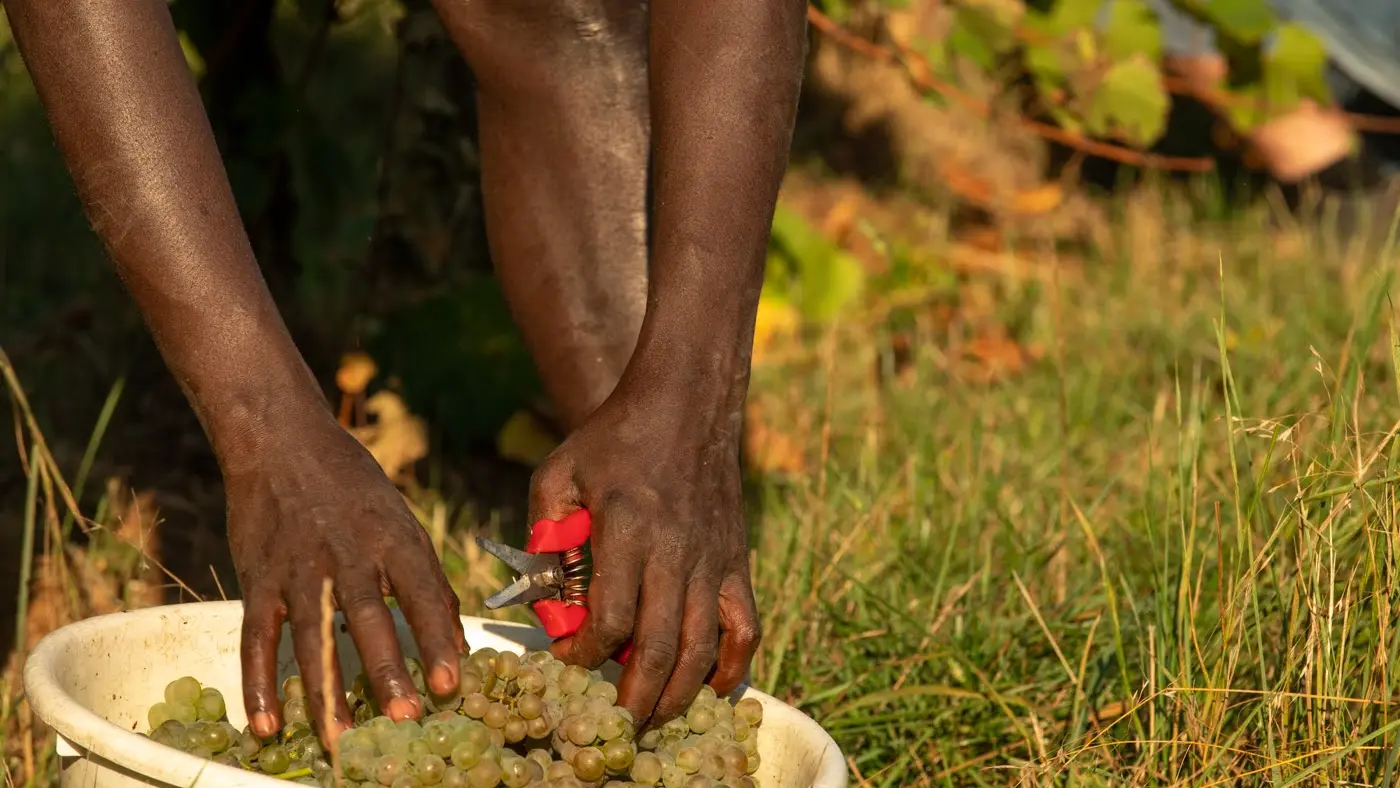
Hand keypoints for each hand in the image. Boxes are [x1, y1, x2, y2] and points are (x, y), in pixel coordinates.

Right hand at [224, 411, 464, 740]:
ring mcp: (299, 568)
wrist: (282, 441)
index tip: (451, 683)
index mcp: (393, 538)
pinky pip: (257, 639)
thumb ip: (427, 581)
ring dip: (325, 692)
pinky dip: (258, 684)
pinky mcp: (258, 579)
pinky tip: (266, 725)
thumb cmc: (353, 486)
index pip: (422, 593)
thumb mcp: (401, 521)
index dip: (437, 640)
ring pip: (311, 638)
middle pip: (369, 618)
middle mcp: (349, 553)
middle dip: (387, 671)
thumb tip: (456, 642)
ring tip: (339, 740)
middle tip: (405, 718)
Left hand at [532, 375, 761, 725]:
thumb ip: (543, 532)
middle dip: (631, 697)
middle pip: (657, 648)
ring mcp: (711, 560)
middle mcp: (674, 551)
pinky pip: (745, 627)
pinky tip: (712, 687)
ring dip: (677, 694)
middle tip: (611, 723)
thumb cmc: (612, 439)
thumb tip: (543, 596)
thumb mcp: (558, 472)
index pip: (609, 617)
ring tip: (652, 717)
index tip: (567, 660)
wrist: (684, 404)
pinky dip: (733, 666)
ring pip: (702, 648)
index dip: (584, 653)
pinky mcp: (735, 561)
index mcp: (626, 528)